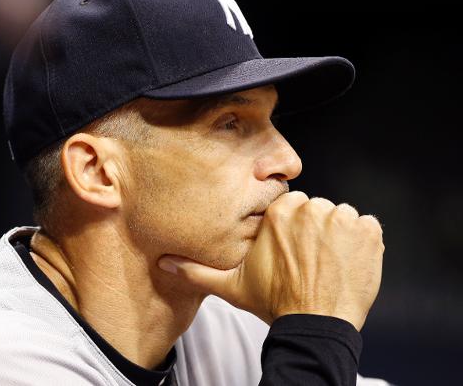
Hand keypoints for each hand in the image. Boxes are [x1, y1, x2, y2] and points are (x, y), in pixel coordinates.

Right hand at [158, 191, 384, 330]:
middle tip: (310, 262)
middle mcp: (310, 208)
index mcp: (279, 213)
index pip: (291, 207)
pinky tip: (348, 264)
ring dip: (340, 237)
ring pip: (342, 218)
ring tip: (329, 265)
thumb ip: (198, 270)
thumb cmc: (274, 303)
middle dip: (316, 232)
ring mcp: (342, 218)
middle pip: (317, 210)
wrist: (315, 325)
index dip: (292, 230)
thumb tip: (164, 263)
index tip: (292, 252)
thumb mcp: (231, 285)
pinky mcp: (369, 232)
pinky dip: (363, 243)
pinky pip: (368, 227)